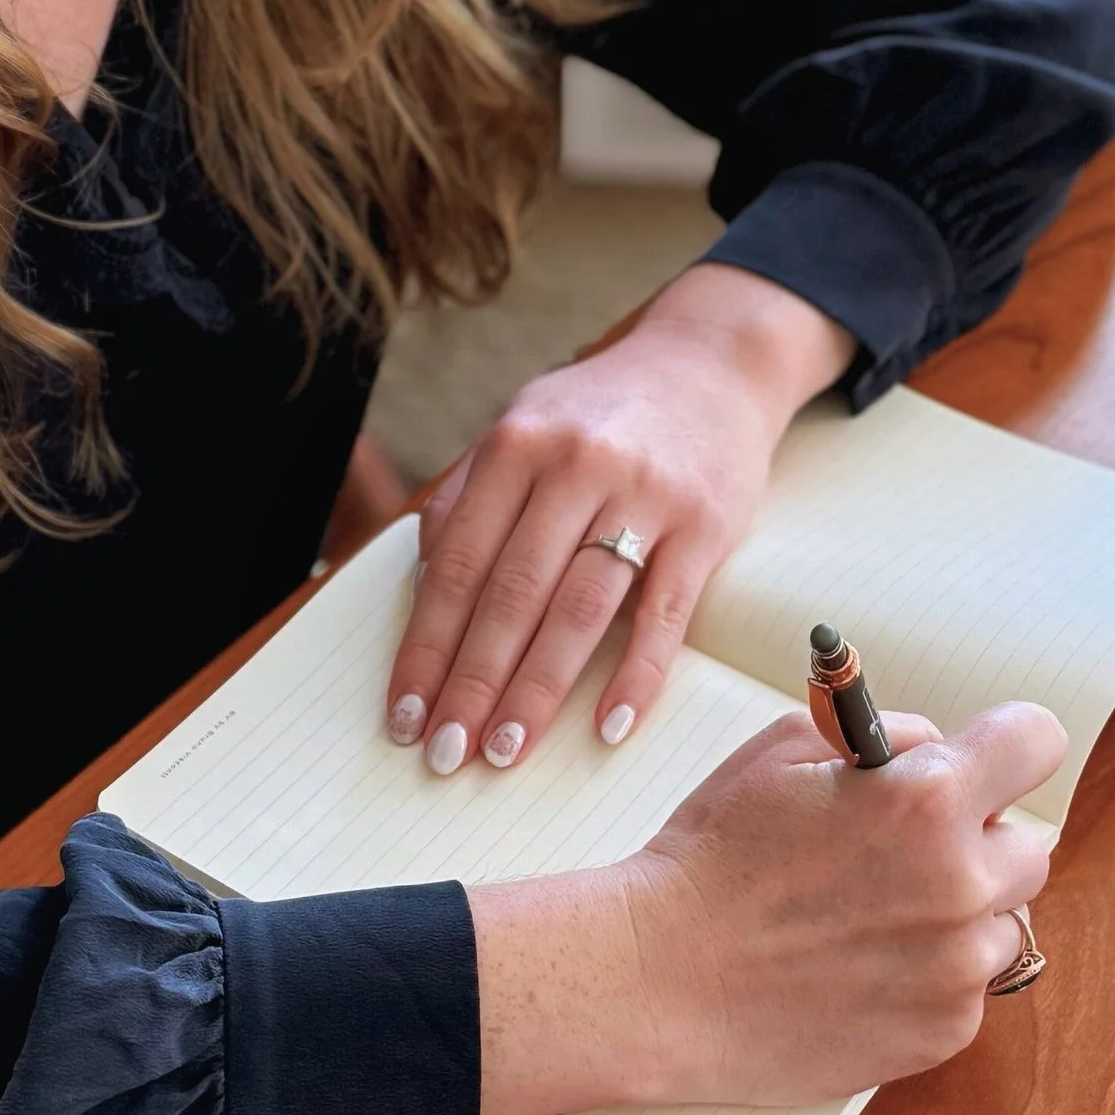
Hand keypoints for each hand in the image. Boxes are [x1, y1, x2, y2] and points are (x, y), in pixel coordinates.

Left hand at [384, 263, 855, 774]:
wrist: (712, 361)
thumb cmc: (601, 410)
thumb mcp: (523, 424)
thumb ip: (468, 494)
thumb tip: (427, 581)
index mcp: (517, 445)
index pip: (459, 565)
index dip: (426, 645)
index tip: (403, 712)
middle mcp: (576, 465)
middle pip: (513, 595)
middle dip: (472, 683)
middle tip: (443, 753)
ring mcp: (644, 496)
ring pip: (580, 610)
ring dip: (538, 691)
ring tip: (504, 752)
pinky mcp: (704, 525)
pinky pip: (665, 614)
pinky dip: (637, 675)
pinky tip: (608, 728)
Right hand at [468, 698, 1066, 1114]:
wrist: (660, 978)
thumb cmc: (712, 855)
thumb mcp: (782, 750)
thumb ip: (883, 734)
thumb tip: (938, 746)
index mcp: (926, 799)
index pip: (1037, 741)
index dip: (1004, 745)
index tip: (980, 762)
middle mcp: (961, 883)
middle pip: (1029, 846)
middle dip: (977, 840)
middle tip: (904, 851)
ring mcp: (957, 968)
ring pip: (1003, 924)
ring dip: (958, 915)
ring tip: (873, 918)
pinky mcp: (944, 1033)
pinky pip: (968, 989)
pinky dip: (928, 976)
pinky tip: (857, 968)